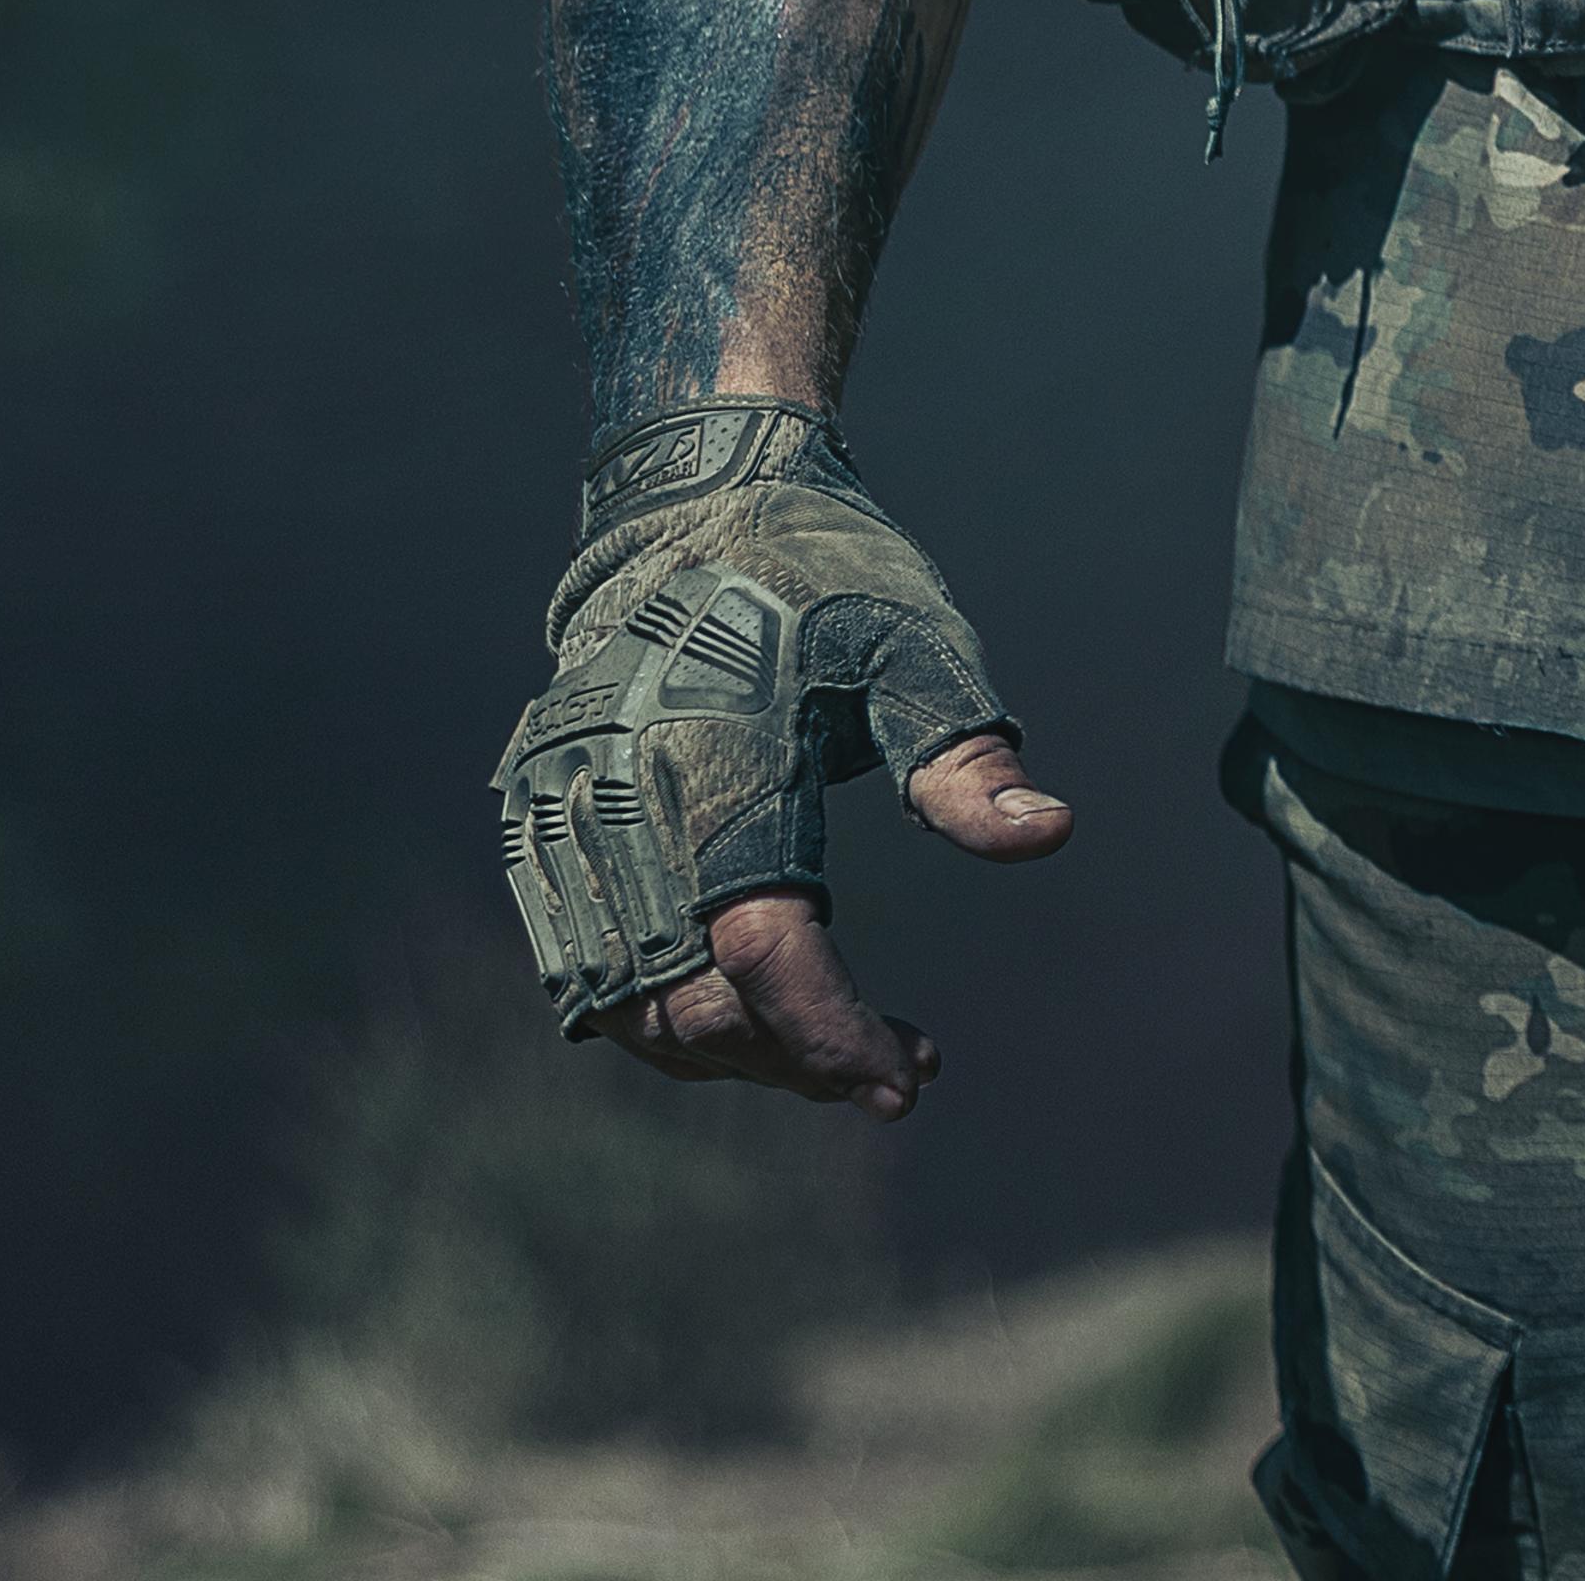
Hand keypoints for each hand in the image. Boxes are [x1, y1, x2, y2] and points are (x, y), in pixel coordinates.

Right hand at [492, 400, 1065, 1114]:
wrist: (693, 502)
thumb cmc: (826, 576)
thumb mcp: (916, 644)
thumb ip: (967, 756)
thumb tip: (1047, 835)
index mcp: (715, 756)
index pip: (765, 947)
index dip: (834, 1031)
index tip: (909, 1081)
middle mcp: (617, 798)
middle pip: (690, 1000)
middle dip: (796, 1059)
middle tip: (901, 1070)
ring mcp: (559, 815)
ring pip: (629, 1003)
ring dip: (734, 1052)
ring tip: (841, 1048)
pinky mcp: (536, 824)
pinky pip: (588, 964)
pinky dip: (670, 1010)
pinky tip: (759, 1008)